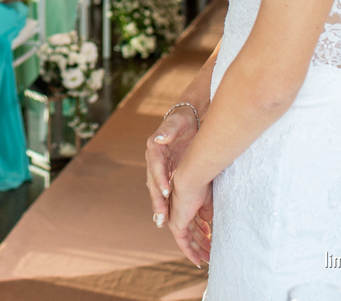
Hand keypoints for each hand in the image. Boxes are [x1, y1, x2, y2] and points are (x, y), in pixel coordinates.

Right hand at [145, 106, 197, 227]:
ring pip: (158, 191)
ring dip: (160, 206)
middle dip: (157, 201)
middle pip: (154, 184)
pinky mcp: (167, 173)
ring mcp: (160, 169)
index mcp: (154, 149)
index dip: (160, 180)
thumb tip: (159, 137)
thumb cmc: (182, 120)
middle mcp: (154, 161)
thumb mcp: (177, 122)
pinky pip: (166, 191)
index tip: (166, 192)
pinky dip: (167, 204)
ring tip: (161, 222)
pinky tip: (168, 218)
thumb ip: (168, 130)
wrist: (186, 119)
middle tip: (161, 217)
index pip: (156, 167)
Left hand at [168, 166, 212, 266]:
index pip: (195, 221)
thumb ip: (206, 212)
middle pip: (192, 231)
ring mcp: (176, 219)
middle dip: (202, 242)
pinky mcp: (175, 225)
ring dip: (198, 249)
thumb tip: (207, 222)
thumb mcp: (207, 201)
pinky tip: (198, 261)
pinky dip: (190, 252)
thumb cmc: (201, 185)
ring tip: (209, 259)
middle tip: (212, 253)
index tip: (212, 238)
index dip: (203, 231)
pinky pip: (182, 243)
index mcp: (187, 205)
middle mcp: (179, 212)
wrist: (191, 179)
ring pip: (188, 239)